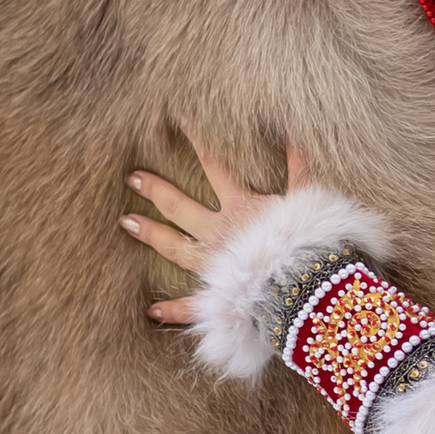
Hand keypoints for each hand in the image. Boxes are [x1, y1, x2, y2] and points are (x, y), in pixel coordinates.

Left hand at [122, 142, 312, 325]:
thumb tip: (295, 133)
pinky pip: (192, 305)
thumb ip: (300, 167)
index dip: (198, 143)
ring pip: (175, 248)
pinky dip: (173, 310)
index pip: (216, 167)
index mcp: (242, 209)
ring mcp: (215, 265)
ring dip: (151, 235)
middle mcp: (220, 233)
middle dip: (156, 190)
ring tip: (127, 222)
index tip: (179, 122)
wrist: (306, 285)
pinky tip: (152, 312)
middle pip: (181, 207)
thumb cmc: (308, 241)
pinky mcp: (218, 297)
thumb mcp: (307, 200)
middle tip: (132, 178)